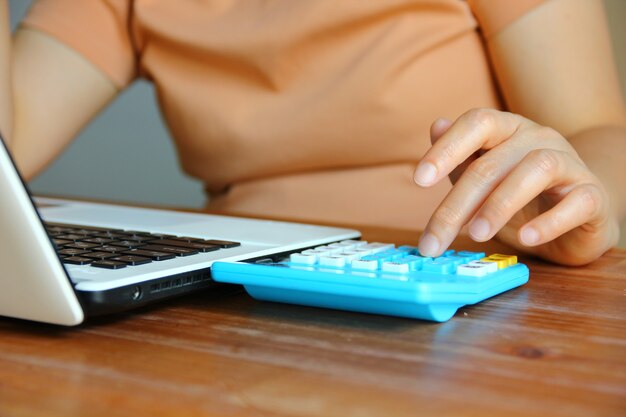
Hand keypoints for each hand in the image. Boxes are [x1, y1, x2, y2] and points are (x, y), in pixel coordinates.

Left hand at [414, 108, 619, 265]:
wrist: (578, 218)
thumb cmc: (522, 199)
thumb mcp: (483, 183)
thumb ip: (460, 161)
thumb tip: (436, 127)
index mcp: (507, 130)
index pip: (477, 123)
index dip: (447, 148)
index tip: (419, 179)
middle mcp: (538, 138)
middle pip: (491, 164)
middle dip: (456, 205)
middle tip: (433, 240)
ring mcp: (570, 163)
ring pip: (536, 170)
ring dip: (499, 205)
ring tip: (476, 235)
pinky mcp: (593, 195)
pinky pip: (577, 202)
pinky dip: (550, 222)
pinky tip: (526, 239)